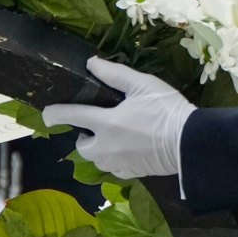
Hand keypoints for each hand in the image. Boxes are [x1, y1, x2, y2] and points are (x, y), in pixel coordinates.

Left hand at [41, 57, 191, 178]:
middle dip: (84, 137)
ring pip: (98, 160)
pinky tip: (127, 151)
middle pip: (82, 148)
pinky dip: (115, 161)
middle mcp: (107, 147)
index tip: (47, 114)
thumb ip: (115, 74)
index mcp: (106, 123)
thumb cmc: (166, 110)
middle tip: (96, 127)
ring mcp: (120, 162)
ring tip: (112, 139)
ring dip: (99, 150)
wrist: (190, 142)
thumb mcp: (142, 84)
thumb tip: (91, 64)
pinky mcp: (133, 172)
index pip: (72, 116)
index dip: (55, 114)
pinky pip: (115, 169)